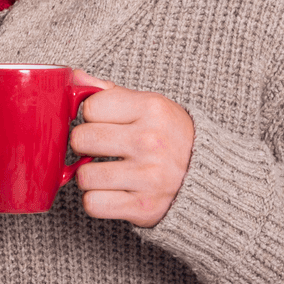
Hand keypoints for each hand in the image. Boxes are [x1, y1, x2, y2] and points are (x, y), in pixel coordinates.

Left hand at [69, 69, 193, 227]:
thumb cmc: (168, 135)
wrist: (209, 175)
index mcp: (151, 109)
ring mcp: (149, 177)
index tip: (102, 122)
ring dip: (88, 176)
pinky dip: (97, 201)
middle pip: (81, 140)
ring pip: (84, 176)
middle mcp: (150, 142)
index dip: (90, 116)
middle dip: (84, 145)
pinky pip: (94, 204)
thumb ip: (109, 91)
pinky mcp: (145, 207)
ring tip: (104, 171)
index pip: (90, 108)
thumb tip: (74, 77)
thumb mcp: (147, 104)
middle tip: (98, 147)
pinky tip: (110, 191)